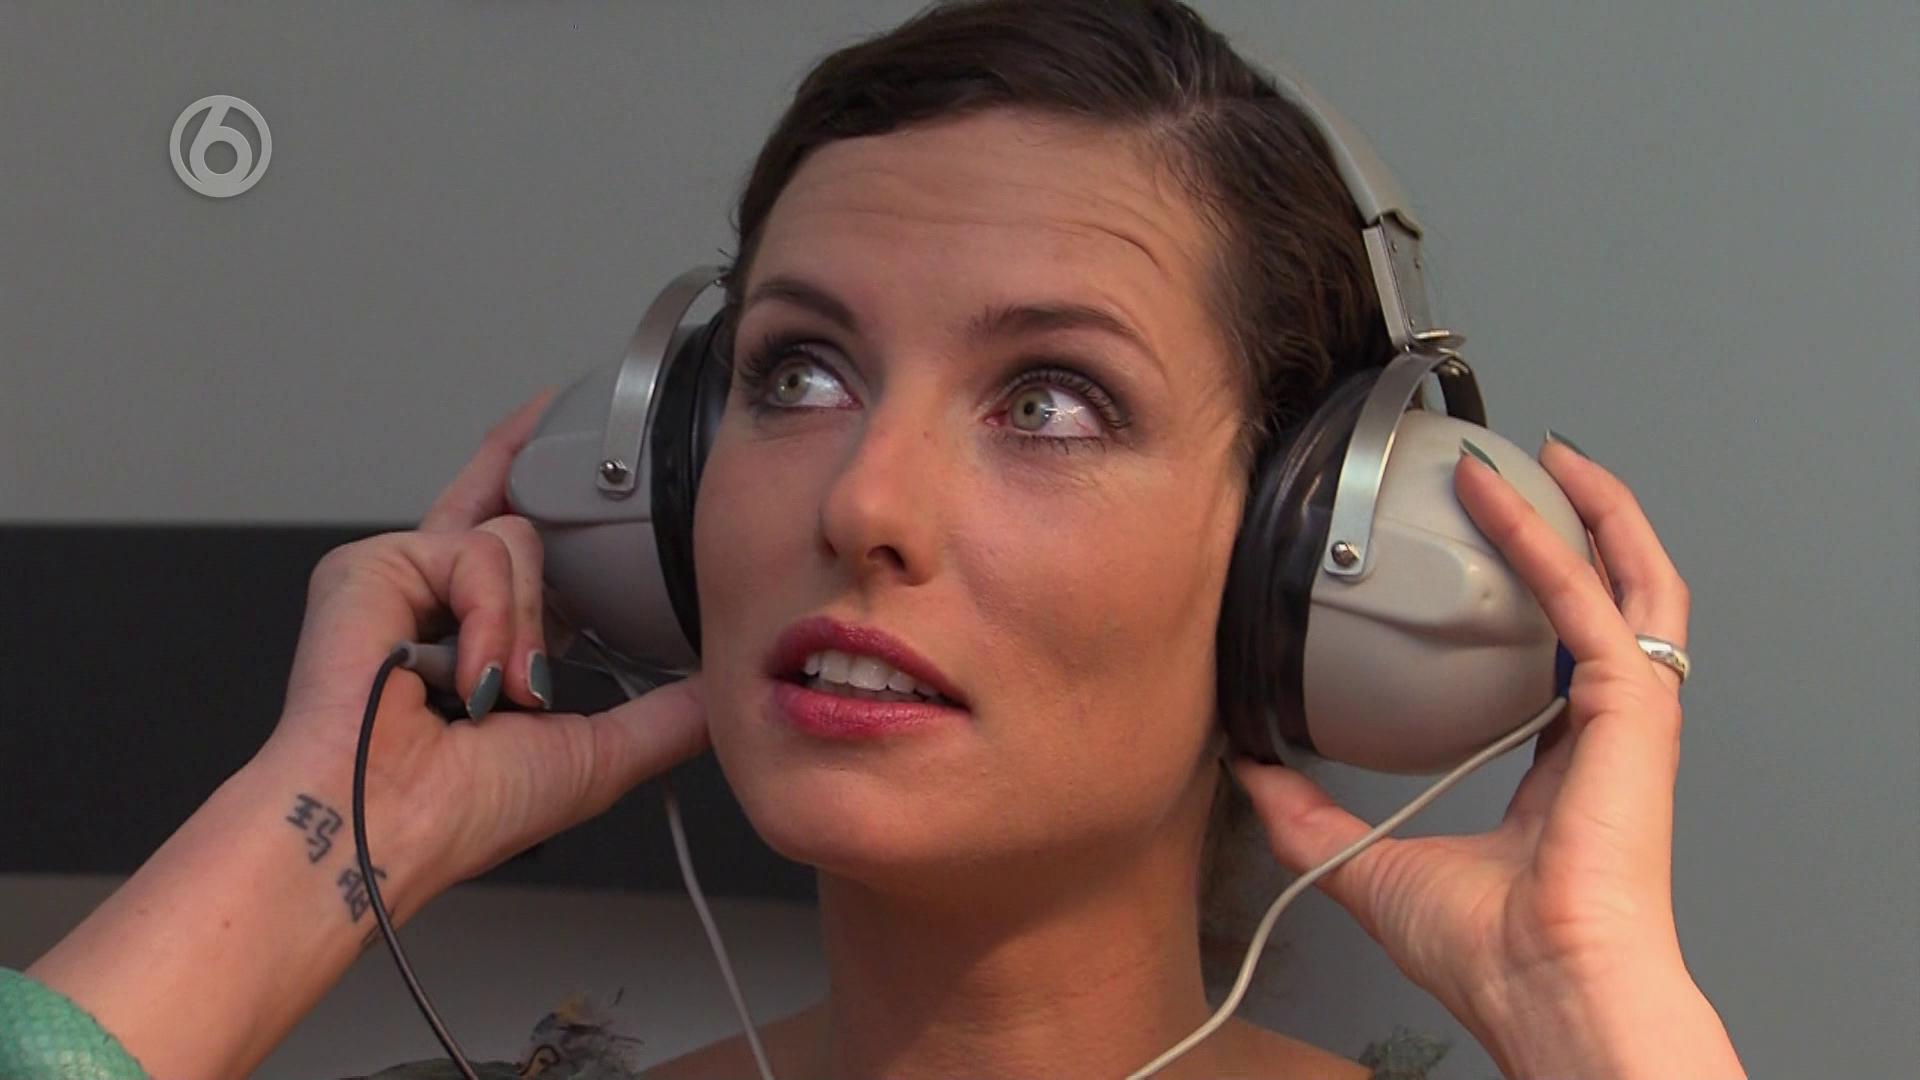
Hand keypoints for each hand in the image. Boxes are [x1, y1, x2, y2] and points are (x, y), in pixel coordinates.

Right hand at [258, 389, 709, 901]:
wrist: (387, 827)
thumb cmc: (464, 810)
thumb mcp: (599, 756)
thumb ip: (666, 715)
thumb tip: (722, 686)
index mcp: (489, 637)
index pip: (527, 543)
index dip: (548, 486)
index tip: (574, 433)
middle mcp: (445, 597)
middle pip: (513, 507)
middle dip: (543, 555)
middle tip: (523, 668)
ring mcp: (408, 576)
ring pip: (518, 537)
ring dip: (523, 631)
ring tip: (493, 698)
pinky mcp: (372, 563)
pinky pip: (476, 548)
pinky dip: (488, 617)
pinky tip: (463, 676)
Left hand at [1233, 437, 1707, 1058]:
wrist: (1546, 984)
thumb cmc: (1495, 954)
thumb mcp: (1373, 866)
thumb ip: (1311, 817)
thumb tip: (1252, 774)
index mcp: (1563, 765)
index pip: (1562, 658)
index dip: (1536, 601)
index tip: (1490, 559)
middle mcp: (1605, 731)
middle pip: (1616, 603)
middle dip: (1583, 532)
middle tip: (1536, 476)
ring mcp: (1631, 715)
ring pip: (1631, 583)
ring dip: (1592, 513)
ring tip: (1547, 458)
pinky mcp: (1633, 707)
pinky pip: (1589, 600)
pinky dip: (1546, 538)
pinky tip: (1504, 495)